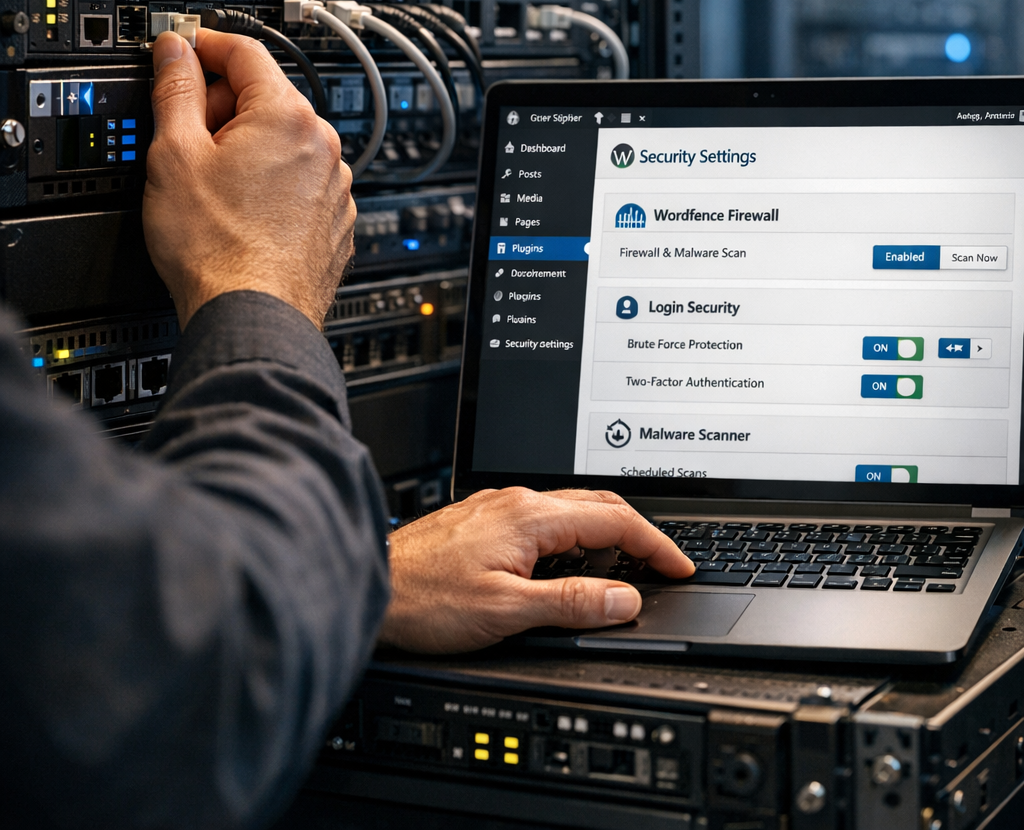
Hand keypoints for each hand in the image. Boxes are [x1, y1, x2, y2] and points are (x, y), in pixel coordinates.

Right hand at [143, 30, 354, 329]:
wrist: (253, 315)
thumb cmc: (217, 247)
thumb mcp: (174, 154)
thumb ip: (175, 89)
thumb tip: (175, 51)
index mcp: (289, 118)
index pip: (245, 52)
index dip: (205, 45)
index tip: (182, 50)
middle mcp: (325, 148)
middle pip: (267, 100)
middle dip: (223, 108)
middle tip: (187, 139)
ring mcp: (336, 188)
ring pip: (285, 146)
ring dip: (249, 151)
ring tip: (213, 188)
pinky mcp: (336, 222)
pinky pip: (300, 184)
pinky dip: (272, 186)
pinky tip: (242, 214)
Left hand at [378, 487, 694, 652]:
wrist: (368, 582)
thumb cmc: (424, 598)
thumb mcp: (505, 609)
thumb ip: (570, 604)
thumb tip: (625, 599)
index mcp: (530, 516)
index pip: (613, 520)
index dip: (654, 543)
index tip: (678, 564)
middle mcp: (516, 502)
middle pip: (596, 505)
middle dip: (636, 530)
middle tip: (662, 561)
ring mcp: (497, 507)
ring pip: (569, 509)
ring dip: (604, 530)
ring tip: (624, 560)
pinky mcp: (482, 520)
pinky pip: (544, 517)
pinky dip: (573, 534)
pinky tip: (568, 557)